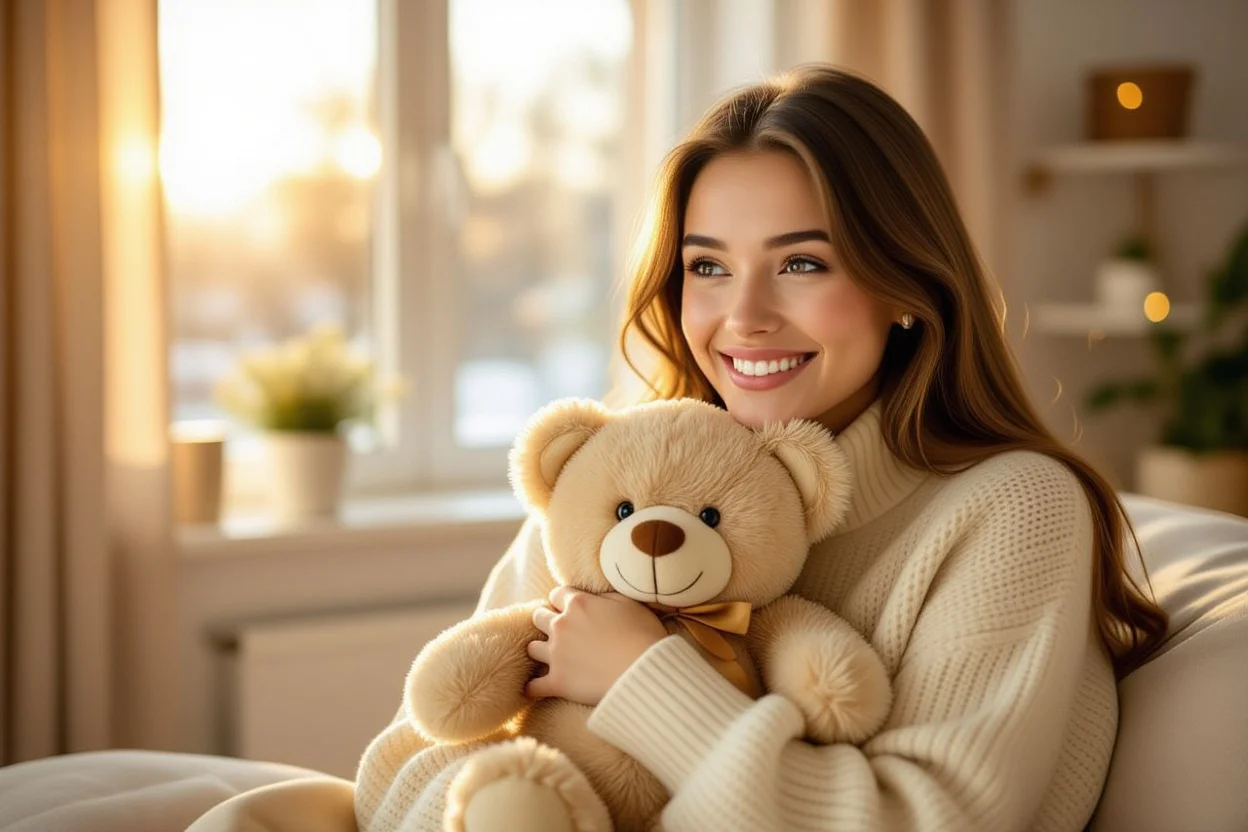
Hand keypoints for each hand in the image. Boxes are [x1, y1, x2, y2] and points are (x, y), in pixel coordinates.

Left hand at [526, 587, 667, 705]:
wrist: (644, 670)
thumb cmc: (643, 635)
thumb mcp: (629, 603)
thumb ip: (605, 596)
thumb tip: (595, 597)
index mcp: (578, 604)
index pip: (557, 594)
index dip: (563, 601)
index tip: (569, 609)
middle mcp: (561, 625)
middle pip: (538, 617)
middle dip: (546, 622)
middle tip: (559, 631)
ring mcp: (556, 654)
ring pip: (532, 648)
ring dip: (540, 651)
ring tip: (549, 657)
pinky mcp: (557, 681)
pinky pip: (533, 686)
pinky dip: (533, 688)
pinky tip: (535, 689)